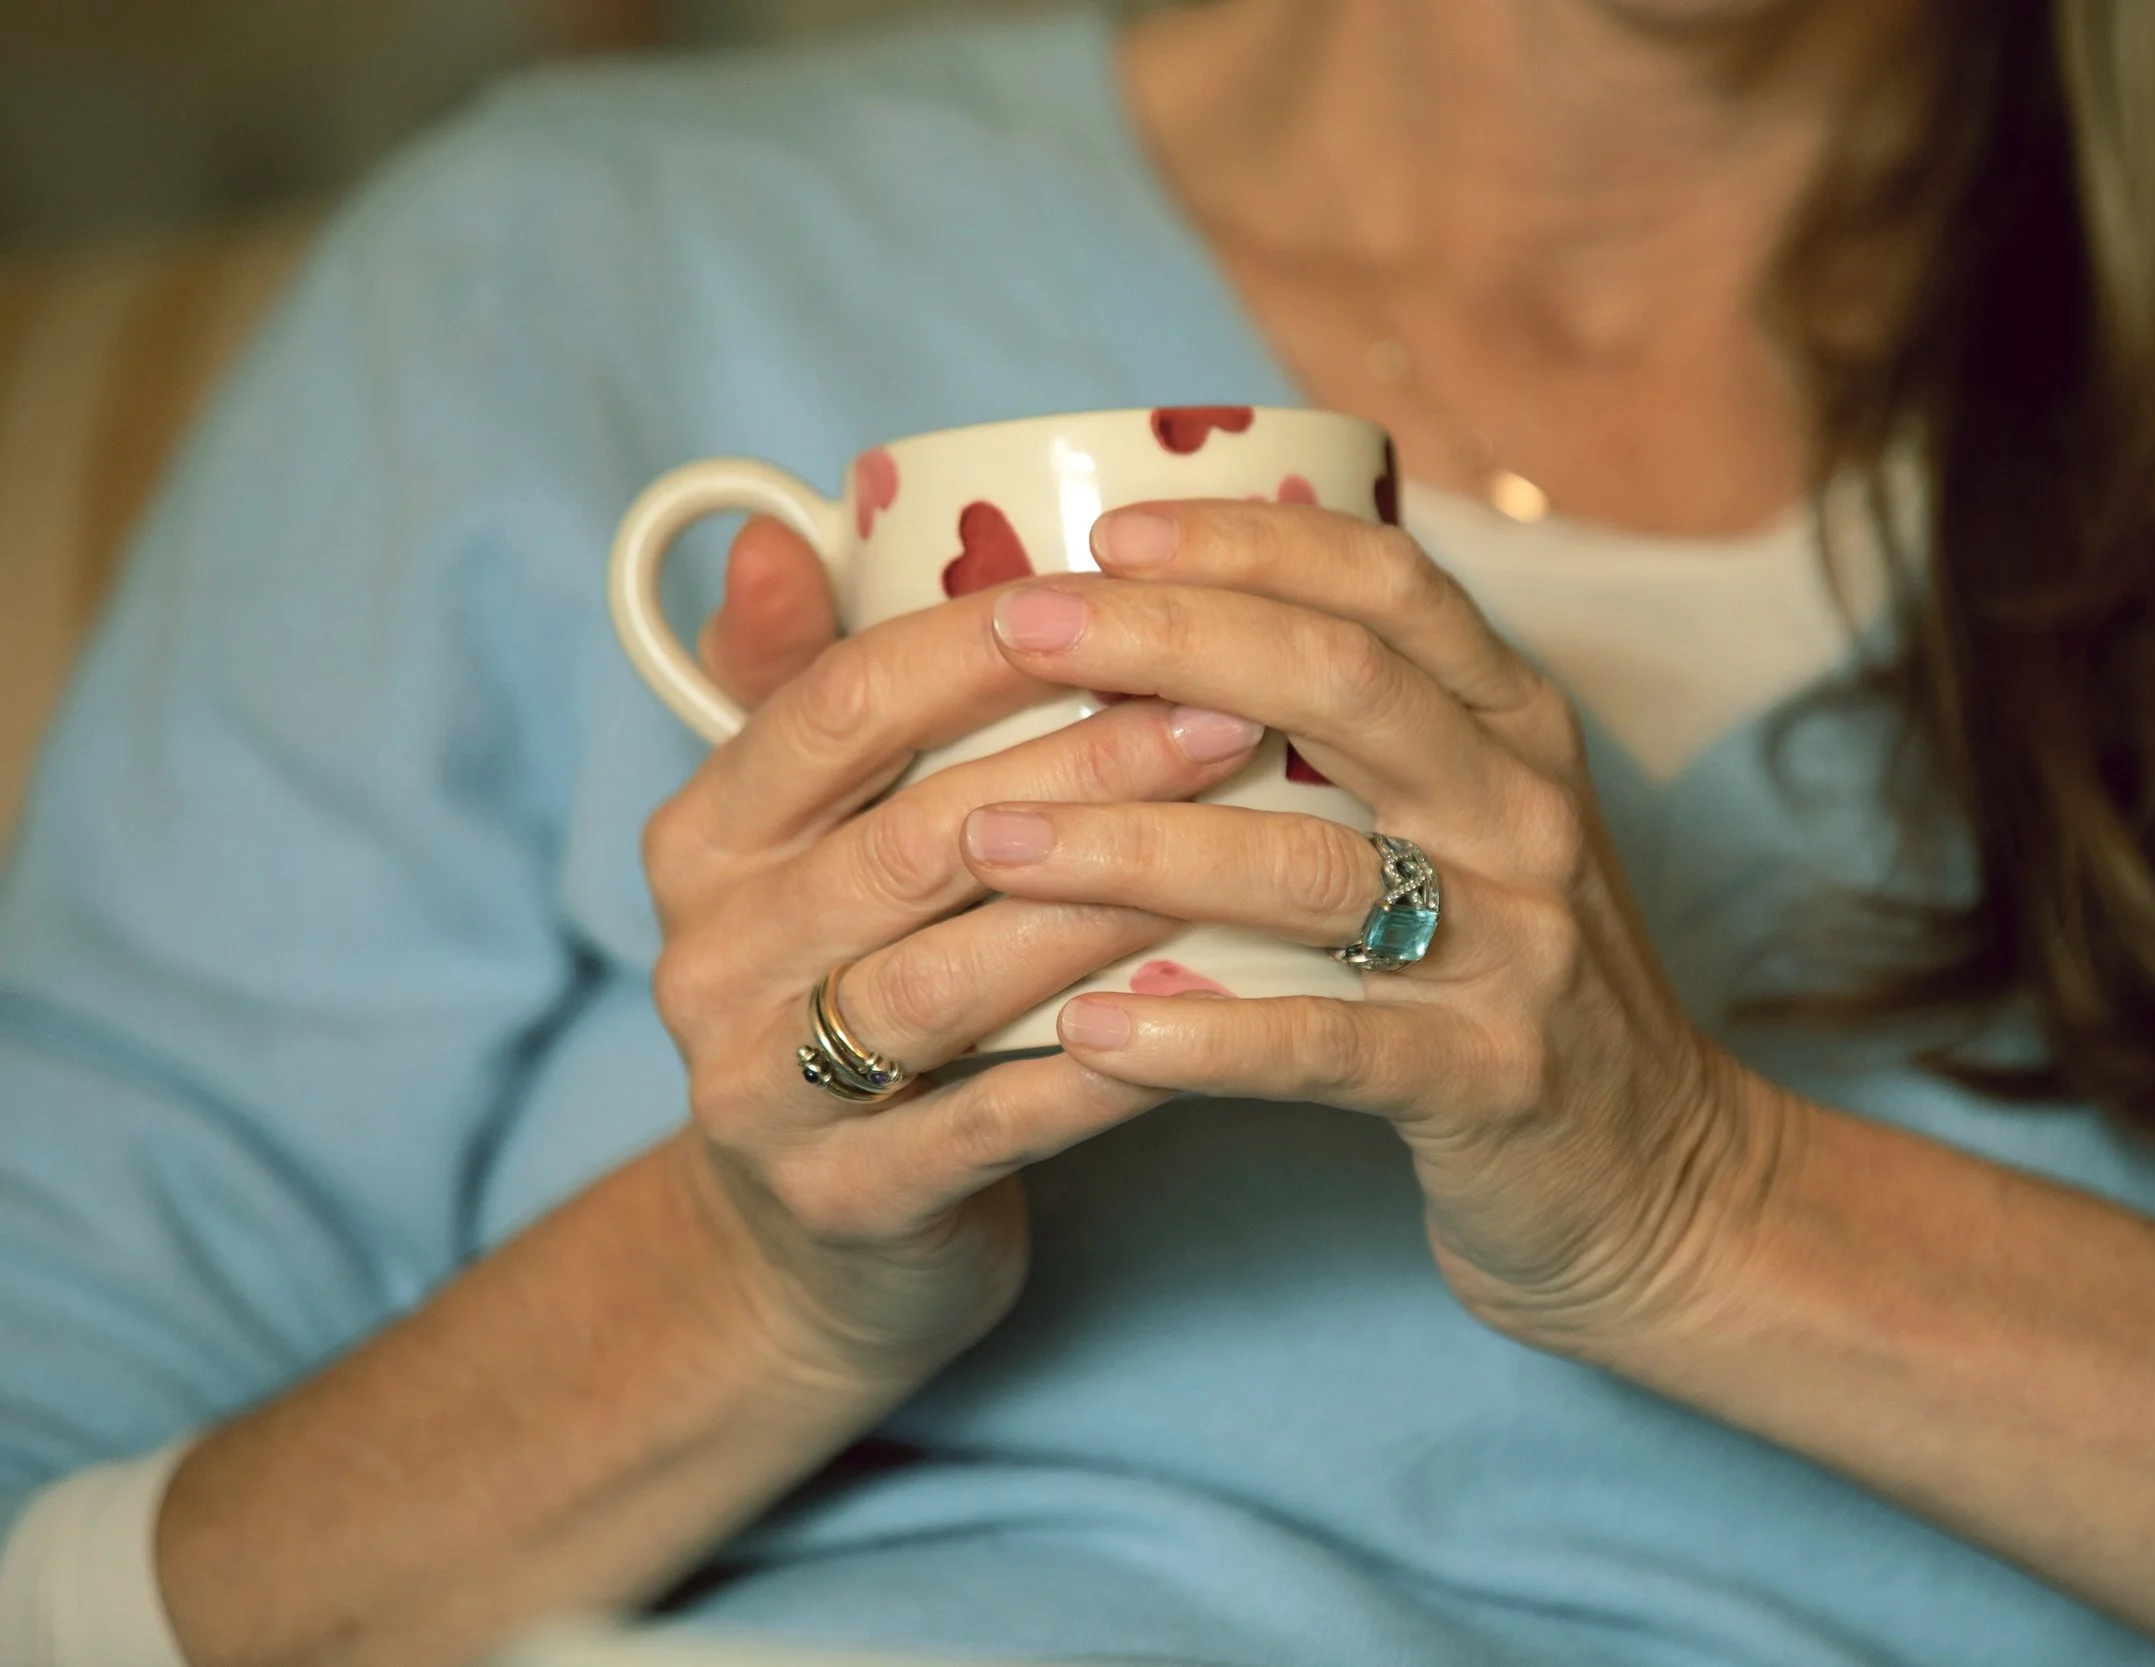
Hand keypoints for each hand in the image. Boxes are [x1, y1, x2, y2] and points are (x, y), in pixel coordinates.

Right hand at [648, 520, 1267, 1393]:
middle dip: (1083, 764)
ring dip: (1104, 903)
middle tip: (1233, 711)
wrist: (814, 1235)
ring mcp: (767, 1091)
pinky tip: (1216, 1009)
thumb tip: (782, 521)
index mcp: (705, 838)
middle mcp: (709, 957)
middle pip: (917, 836)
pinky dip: (1106, 1062)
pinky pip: (996, 1118)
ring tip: (1242, 846)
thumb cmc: (853, 982)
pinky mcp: (846, 1203)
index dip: (980, 646)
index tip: (1128, 593)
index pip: (838, 707)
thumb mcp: (811, 838)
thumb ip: (809, 687)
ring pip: (951, 976)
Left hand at [960, 504, 1795, 1363]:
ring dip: (1133, 846)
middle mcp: (1525, 811)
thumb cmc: (1508, 981)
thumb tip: (1167, 631)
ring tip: (990, 839)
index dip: (1248, 541)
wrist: (1659, 1180)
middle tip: (1018, 631)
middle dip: (1166, 640)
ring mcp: (1518, 945)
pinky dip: (1195, 1039)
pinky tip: (1085, 1030)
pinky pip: (1322, 1045)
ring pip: (1312, 865)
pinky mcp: (1491, 1079)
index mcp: (1514, 727)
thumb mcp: (1471, 826)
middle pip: (1342, 684)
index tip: (1109, 531)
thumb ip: (1364, 735)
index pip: (1386, 584)